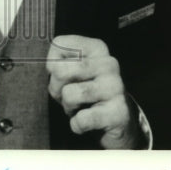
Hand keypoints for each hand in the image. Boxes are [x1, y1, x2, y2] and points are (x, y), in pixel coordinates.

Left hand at [46, 34, 142, 148]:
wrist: (117, 121)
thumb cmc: (85, 93)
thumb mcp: (71, 73)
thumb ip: (58, 63)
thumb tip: (52, 67)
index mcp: (97, 48)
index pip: (59, 44)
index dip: (52, 65)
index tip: (64, 76)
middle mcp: (108, 63)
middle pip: (60, 70)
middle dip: (56, 89)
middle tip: (68, 96)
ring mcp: (116, 87)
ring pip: (70, 94)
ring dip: (68, 107)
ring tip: (80, 108)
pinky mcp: (119, 112)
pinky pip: (82, 119)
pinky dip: (77, 125)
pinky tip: (88, 122)